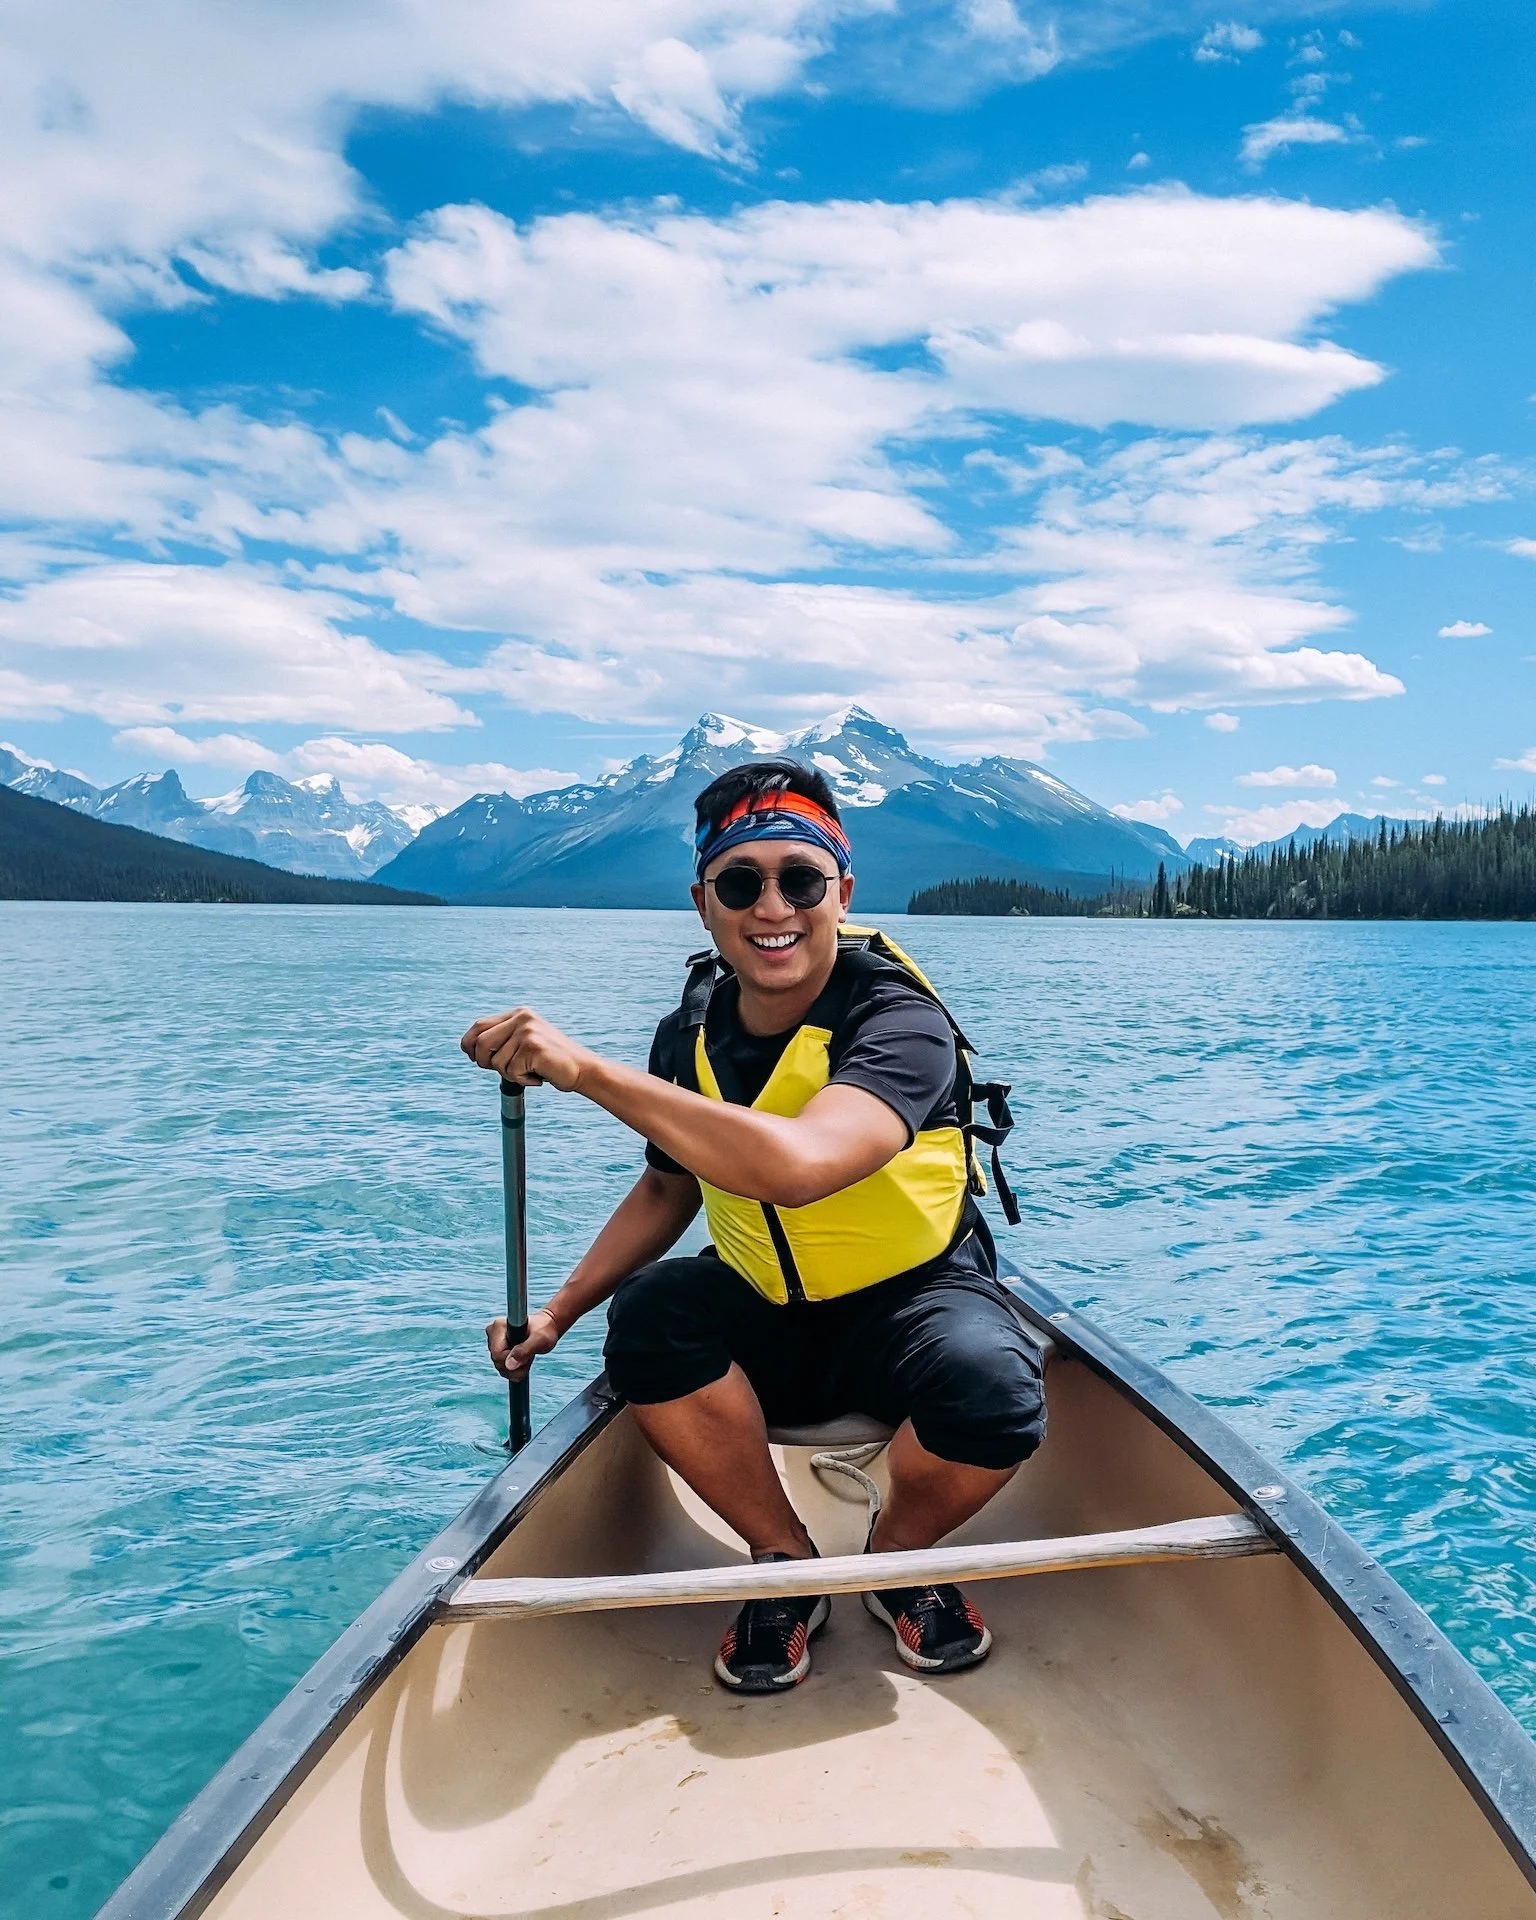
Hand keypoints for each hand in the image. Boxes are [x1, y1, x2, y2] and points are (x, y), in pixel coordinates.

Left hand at [460, 1007, 591, 1091]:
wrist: (583, 1069)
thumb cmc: (550, 1062)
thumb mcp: (524, 1043)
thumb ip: (502, 1040)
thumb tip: (470, 1048)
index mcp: (518, 1014)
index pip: (478, 1026)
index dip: (469, 1045)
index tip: (474, 1058)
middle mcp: (522, 1018)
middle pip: (480, 1043)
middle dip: (485, 1062)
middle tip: (506, 1071)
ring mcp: (527, 1031)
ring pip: (496, 1061)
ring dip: (510, 1075)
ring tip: (530, 1072)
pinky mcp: (533, 1046)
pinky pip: (511, 1072)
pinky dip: (523, 1081)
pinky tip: (539, 1077)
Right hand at [486, 1307, 563, 1382]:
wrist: (548, 1327)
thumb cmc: (545, 1329)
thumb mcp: (540, 1339)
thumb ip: (524, 1351)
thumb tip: (509, 1365)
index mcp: (499, 1326)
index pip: (497, 1354)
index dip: (513, 1360)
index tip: (528, 1353)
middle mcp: (493, 1332)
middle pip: (497, 1362)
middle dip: (515, 1366)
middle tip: (530, 1356)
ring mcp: (494, 1340)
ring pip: (500, 1366)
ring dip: (516, 1369)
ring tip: (528, 1356)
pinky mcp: (498, 1347)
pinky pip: (502, 1366)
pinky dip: (514, 1369)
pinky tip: (523, 1360)